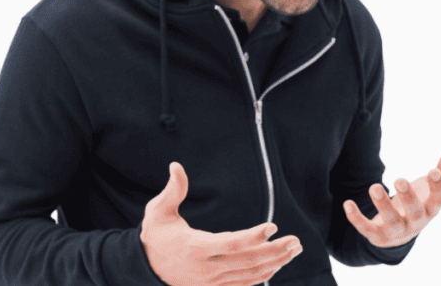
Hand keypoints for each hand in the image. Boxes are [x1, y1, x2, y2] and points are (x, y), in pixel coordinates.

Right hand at [140, 162, 301, 285]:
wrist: (145, 268)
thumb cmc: (156, 236)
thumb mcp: (157, 212)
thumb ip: (172, 190)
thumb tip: (176, 165)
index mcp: (195, 248)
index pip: (230, 243)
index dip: (253, 236)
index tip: (272, 226)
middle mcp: (206, 268)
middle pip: (247, 261)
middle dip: (275, 251)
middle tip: (296, 241)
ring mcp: (211, 282)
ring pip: (249, 274)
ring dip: (275, 263)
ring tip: (294, 250)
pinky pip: (243, 284)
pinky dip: (262, 276)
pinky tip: (277, 265)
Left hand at [343, 144, 440, 247]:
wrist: (400, 231)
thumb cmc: (420, 201)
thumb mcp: (434, 185)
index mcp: (431, 208)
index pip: (439, 200)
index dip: (437, 187)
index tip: (434, 171)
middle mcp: (416, 221)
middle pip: (415, 213)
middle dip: (408, 197)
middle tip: (399, 179)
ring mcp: (397, 230)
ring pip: (391, 222)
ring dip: (383, 205)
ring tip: (374, 187)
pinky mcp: (378, 235)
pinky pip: (366, 229)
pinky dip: (357, 218)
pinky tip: (348, 204)